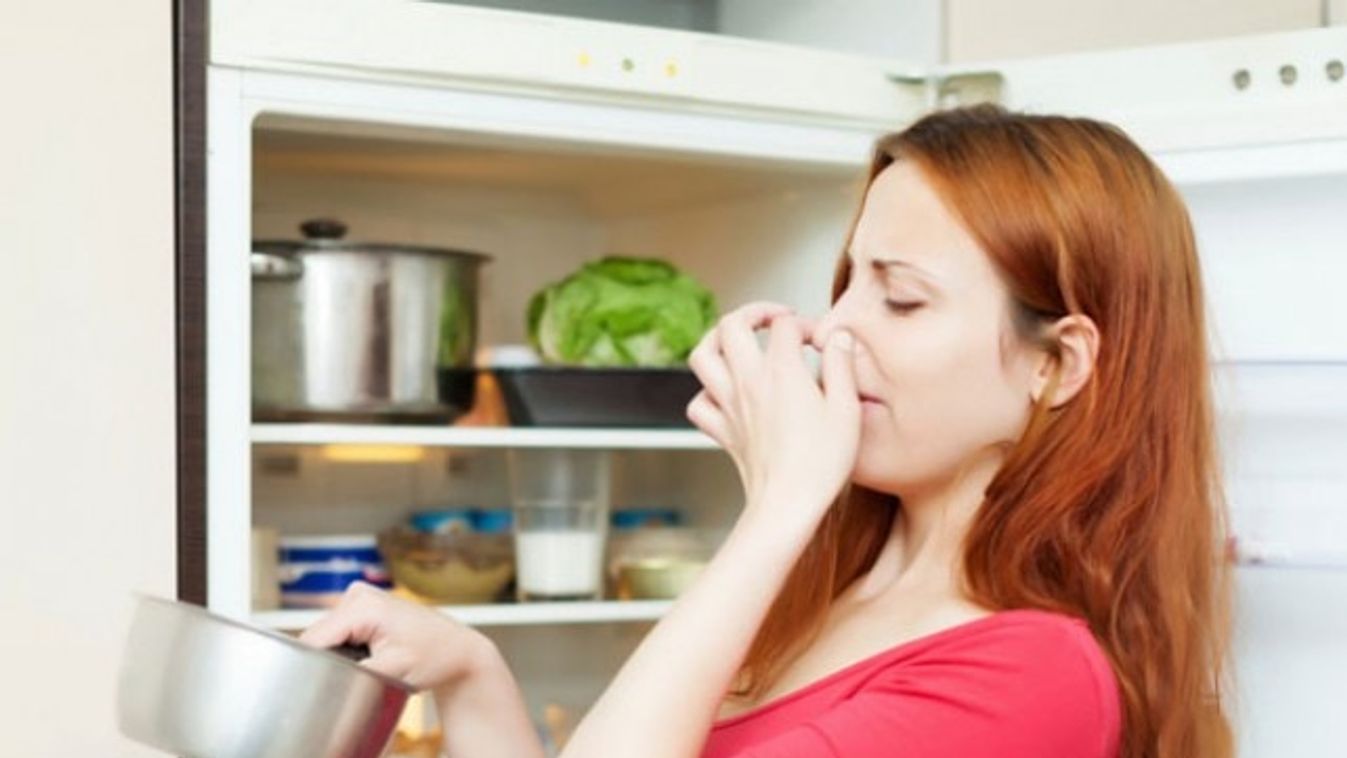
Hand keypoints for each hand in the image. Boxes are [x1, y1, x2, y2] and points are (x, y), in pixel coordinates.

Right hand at [298, 582, 492, 693]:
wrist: (457, 649)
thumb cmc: (434, 657)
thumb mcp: (391, 670)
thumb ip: (353, 672)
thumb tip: (323, 676)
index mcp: (362, 606)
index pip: (313, 639)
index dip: (313, 665)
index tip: (325, 684)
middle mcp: (358, 595)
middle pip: (318, 636)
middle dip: (327, 661)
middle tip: (359, 675)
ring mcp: (360, 597)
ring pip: (326, 636)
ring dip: (337, 655)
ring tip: (368, 666)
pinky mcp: (363, 606)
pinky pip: (339, 632)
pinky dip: (346, 648)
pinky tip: (367, 658)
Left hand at [684, 301, 860, 535]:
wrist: (787, 505)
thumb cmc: (821, 463)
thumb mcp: (846, 409)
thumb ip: (842, 365)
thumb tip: (839, 337)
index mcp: (781, 372)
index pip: (785, 326)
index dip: (806, 325)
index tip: (821, 342)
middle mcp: (748, 382)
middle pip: (730, 325)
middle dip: (753, 312)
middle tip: (775, 319)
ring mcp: (729, 405)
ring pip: (702, 355)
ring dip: (717, 340)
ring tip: (739, 340)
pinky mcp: (721, 430)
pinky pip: (698, 402)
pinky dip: (707, 391)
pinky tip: (727, 393)